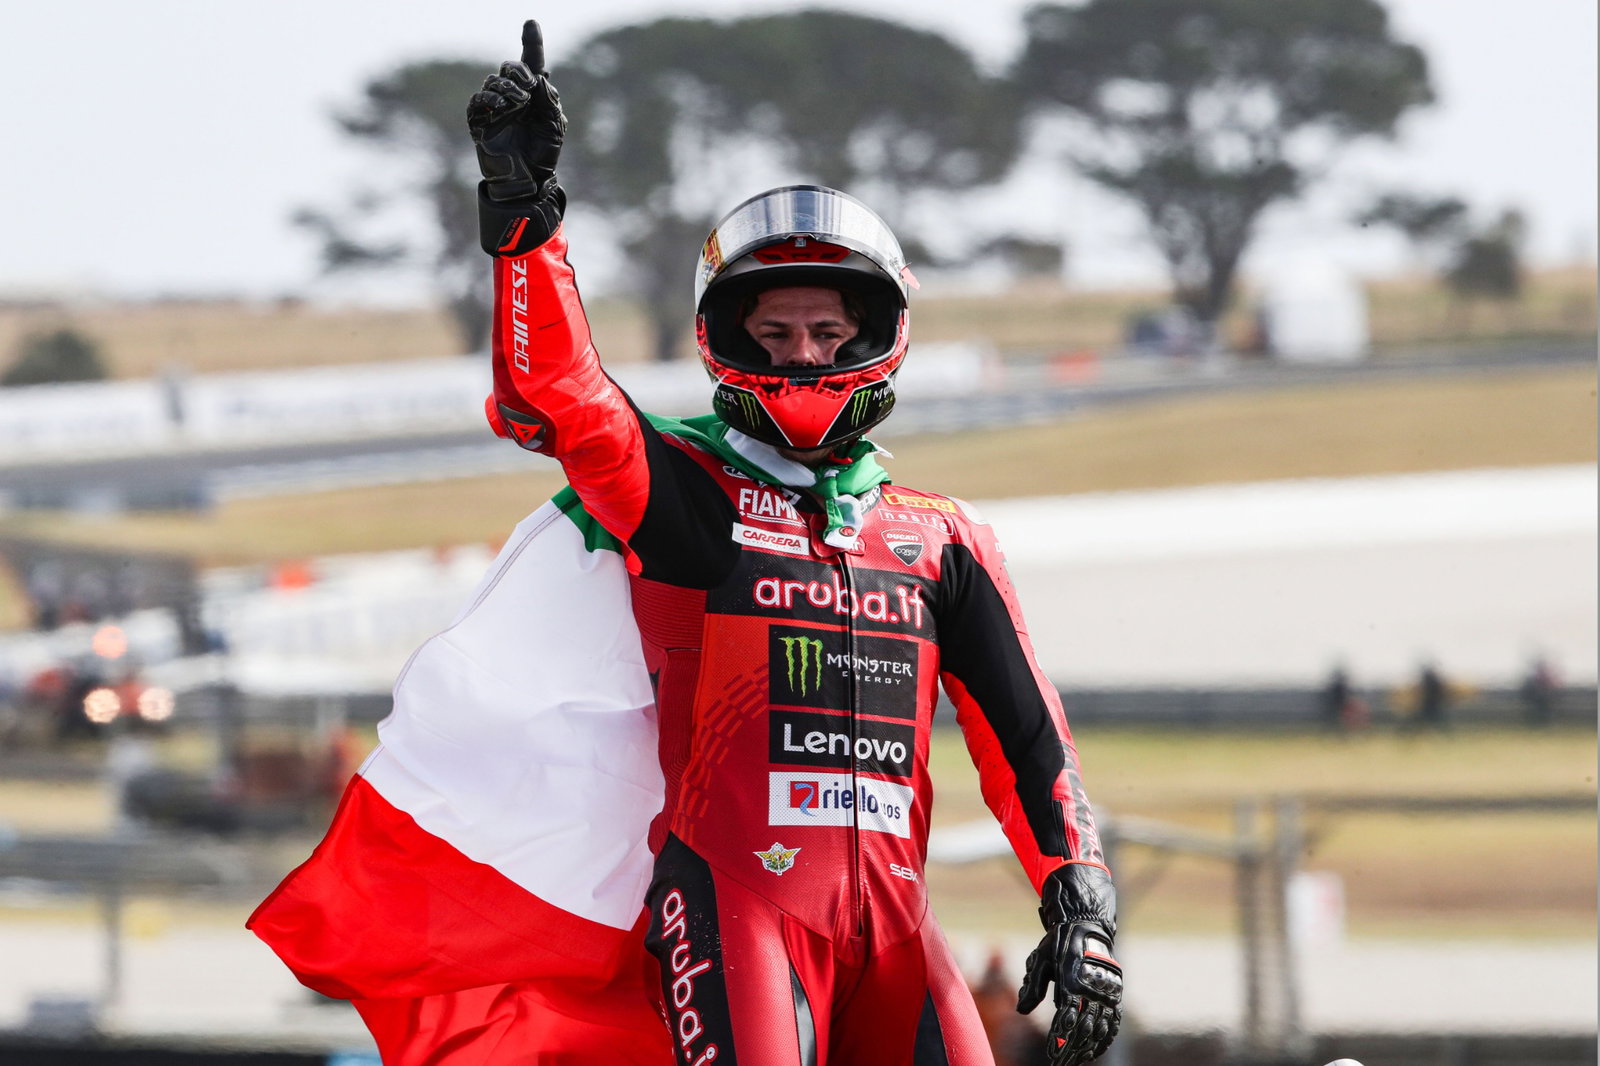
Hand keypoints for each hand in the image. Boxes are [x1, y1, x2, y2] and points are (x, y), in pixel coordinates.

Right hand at [467, 20, 565, 203]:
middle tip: (529, 86)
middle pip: (509, 67)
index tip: (531, 23)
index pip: (531, 64)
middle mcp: (512, 97)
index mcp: (533, 95)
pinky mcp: (479, 122)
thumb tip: (538, 77)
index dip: (531, 43)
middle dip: (518, 70)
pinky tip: (503, 106)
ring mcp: (494, 109)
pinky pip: (478, 100)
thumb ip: (548, 99)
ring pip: (493, 81)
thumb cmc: (543, 155)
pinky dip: (490, 98)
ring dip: (507, 86)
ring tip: (519, 101)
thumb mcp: (554, 125)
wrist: (529, 180)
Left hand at [1017, 863, 1121, 1065]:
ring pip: (1100, 1028)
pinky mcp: (1114, 994)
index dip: (1059, 1038)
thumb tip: (1021, 1010)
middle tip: (1060, 1062)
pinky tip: (1096, 1051)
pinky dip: (1106, 1039)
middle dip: (1071, 1049)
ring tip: (1076, 1060)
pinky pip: (1113, 1022)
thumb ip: (1032, 987)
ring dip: (1088, 1047)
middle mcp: (1092, 989)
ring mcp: (1106, 993)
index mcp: (1072, 981)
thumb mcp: (1041, 961)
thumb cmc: (1058, 943)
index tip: (1051, 1053)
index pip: (1066, 1019)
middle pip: (1083, 1029)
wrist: (1086, 925)